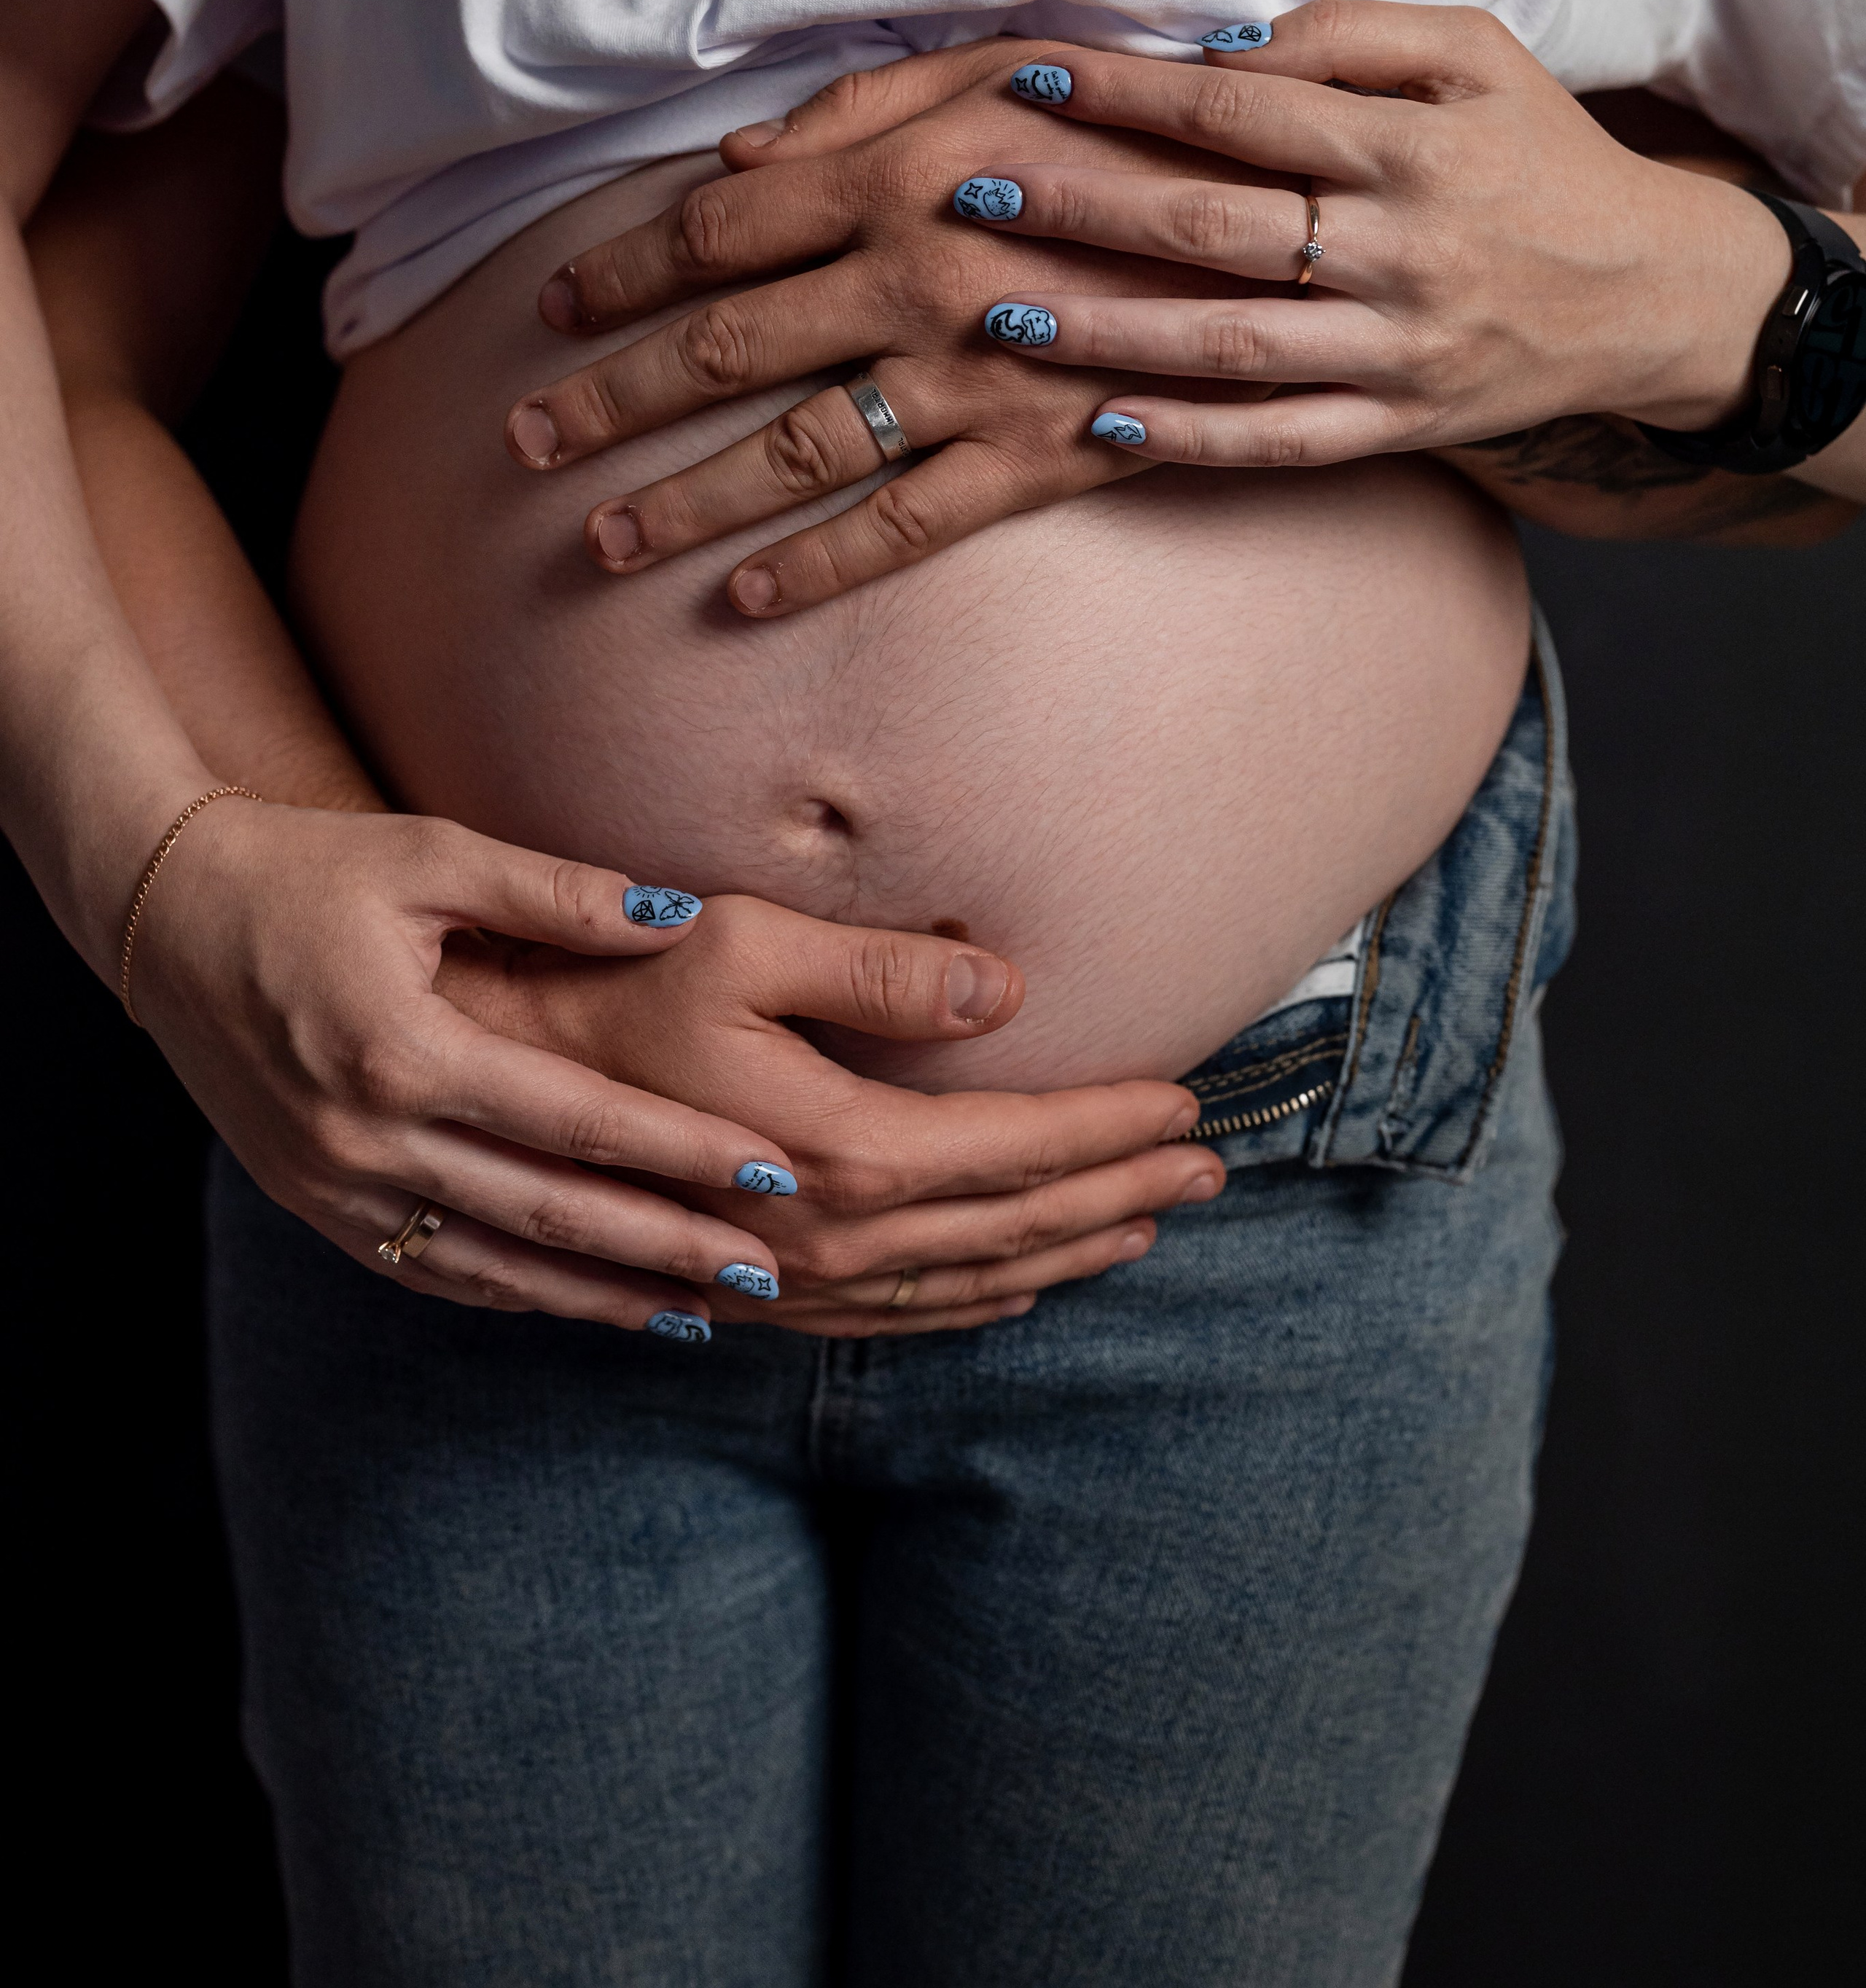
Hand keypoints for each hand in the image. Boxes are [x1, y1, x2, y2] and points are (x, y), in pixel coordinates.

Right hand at [131, 796, 798, 1336]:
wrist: (162, 912)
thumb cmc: (307, 867)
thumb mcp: (433, 855)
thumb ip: (558, 893)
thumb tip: (680, 914)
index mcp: (405, 1050)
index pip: (580, 1122)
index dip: (684, 1152)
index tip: (776, 1172)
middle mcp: (366, 1135)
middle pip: (549, 1214)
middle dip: (668, 1249)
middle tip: (771, 1273)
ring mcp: (331, 1182)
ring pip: (493, 1264)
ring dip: (601, 1294)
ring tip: (699, 1311)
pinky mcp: (309, 1200)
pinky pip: (429, 1267)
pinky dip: (515, 1291)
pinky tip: (585, 1300)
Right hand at [441, 895, 1223, 1337]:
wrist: (485, 1077)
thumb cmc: (613, 987)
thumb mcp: (743, 944)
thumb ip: (880, 971)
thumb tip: (1006, 991)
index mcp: (837, 1154)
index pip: (1015, 1148)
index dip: (1108, 1125)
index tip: (1188, 1104)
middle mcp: (820, 1241)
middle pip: (1009, 1226)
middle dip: (1119, 1196)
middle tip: (1209, 1171)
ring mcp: (782, 1282)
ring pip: (962, 1285)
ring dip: (1066, 1254)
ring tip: (1147, 1227)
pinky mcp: (747, 1291)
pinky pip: (891, 1320)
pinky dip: (974, 1304)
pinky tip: (1020, 1287)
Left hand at [504, 39, 1284, 614]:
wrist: (1314, 218)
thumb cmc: (1153, 121)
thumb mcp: (1018, 63)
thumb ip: (873, 98)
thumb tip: (735, 157)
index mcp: (903, 167)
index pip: (721, 227)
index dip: (625, 269)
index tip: (553, 307)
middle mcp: (918, 273)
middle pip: (726, 344)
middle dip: (612, 398)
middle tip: (523, 443)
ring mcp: (976, 374)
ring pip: (794, 449)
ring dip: (687, 499)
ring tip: (602, 541)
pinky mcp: (1038, 453)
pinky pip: (904, 525)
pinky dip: (818, 567)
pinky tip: (744, 600)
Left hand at [826, 1, 1791, 470]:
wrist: (1656, 292)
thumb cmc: (1541, 155)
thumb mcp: (1477, 54)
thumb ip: (1352, 35)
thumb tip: (1220, 41)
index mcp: (1409, 144)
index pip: (1240, 111)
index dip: (1127, 93)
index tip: (1025, 78)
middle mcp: (1401, 249)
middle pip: (1213, 227)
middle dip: (1083, 208)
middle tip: (971, 192)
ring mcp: (1399, 349)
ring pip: (1229, 344)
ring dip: (1105, 333)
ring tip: (997, 315)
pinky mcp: (1401, 426)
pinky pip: (1281, 438)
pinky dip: (1191, 440)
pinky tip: (1099, 429)